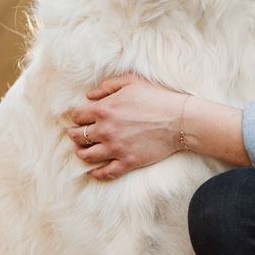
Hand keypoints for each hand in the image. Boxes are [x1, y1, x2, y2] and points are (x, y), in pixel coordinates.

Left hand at [66, 74, 189, 181]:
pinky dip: (97, 173)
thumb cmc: (157, 98)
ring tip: (84, 151)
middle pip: (77, 137)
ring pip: (87, 156)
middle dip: (75, 135)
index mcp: (104, 109)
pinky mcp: (128, 162)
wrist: (180, 119)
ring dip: (82, 153)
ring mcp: (116, 148)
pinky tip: (94, 172)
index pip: (77, 116)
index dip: (77, 117)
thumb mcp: (132, 81)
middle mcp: (105, 130)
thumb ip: (107, 86)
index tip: (81, 119)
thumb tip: (89, 96)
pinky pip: (105, 172)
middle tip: (78, 135)